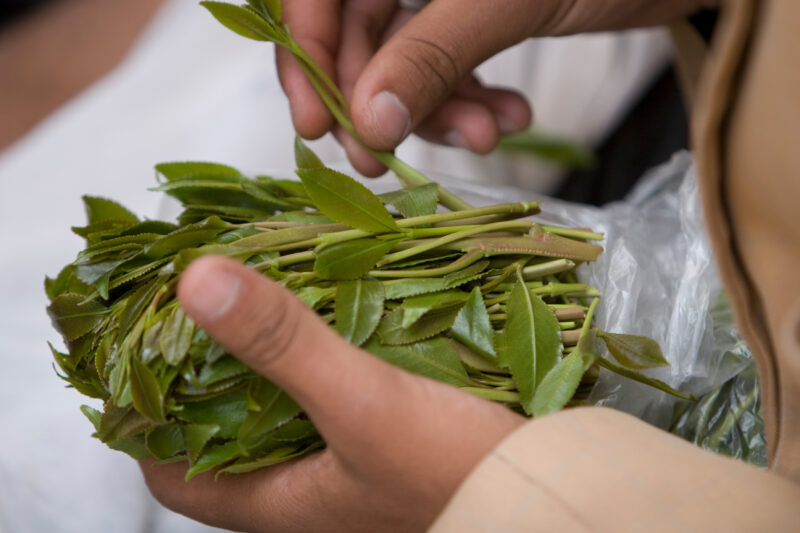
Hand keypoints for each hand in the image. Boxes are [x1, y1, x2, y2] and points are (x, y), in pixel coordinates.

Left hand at [140, 256, 522, 531]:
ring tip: (256, 296)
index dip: (143, 423)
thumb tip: (196, 280)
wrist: (555, 494)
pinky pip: (334, 396)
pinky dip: (322, 355)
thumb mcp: (363, 404)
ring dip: (268, 359)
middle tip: (193, 310)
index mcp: (283, 502)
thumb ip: (283, 344)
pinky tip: (334, 312)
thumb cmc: (461, 471)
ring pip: (283, 411)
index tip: (134, 359)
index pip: (175, 474)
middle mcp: (310, 490)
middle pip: (226, 433)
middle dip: (204, 374)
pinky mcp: (390, 443)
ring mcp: (351, 467)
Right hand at [276, 0, 717, 175]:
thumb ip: (432, 55)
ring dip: (435, 109)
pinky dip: (468, 99)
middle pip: (356, 32)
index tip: (320, 122)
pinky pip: (446, 63)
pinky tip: (506, 117)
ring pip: (403, 57)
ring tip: (483, 136)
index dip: (307, 54)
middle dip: (379, 100)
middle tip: (385, 160)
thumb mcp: (510, 0)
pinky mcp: (471, 13)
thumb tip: (367, 121)